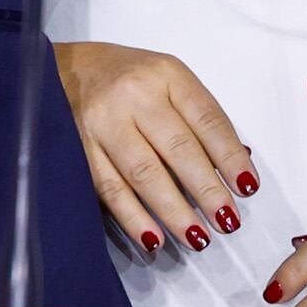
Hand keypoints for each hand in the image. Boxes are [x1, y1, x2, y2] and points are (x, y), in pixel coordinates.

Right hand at [54, 40, 257, 253]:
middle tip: (227, 222)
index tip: (247, 188)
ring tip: (198, 238)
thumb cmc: (127, 79)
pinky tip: (152, 238)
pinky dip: (132, 216)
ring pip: (144, 172)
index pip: (207, 118)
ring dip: (173, 210)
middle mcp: (134, 94)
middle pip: (178, 148)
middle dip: (207, 190)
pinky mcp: (77, 145)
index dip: (230, 156)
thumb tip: (237, 168)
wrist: (60, 68)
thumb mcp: (168, 81)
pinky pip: (109, 187)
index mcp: (166, 74)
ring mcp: (102, 120)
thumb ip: (199, 119)